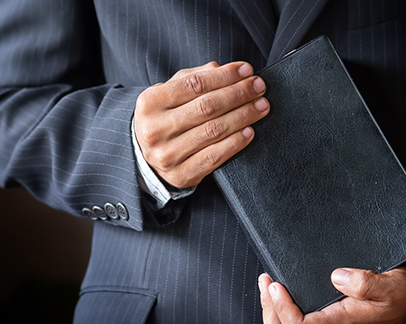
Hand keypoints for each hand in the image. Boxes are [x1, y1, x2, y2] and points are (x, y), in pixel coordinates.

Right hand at [133, 61, 269, 187]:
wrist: (145, 158)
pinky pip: (214, 156)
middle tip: (258, 87)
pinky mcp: (181, 174)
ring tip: (260, 106)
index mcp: (150, 103)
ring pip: (214, 131)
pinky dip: (235, 142)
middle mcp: (156, 129)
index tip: (246, 71)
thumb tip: (222, 68)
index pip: (194, 84)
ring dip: (243, 116)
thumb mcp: (168, 94)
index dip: (224, 76)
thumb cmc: (163, 120)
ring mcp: (168, 154)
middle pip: (207, 107)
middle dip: (238, 94)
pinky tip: (249, 131)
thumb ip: (193, 78)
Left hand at [258, 267, 405, 323]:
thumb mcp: (390, 286)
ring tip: (267, 284)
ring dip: (270, 310)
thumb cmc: (398, 298)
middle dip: (268, 309)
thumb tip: (337, 276)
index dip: (281, 308)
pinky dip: (278, 311)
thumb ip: (366, 283)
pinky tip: (279, 293)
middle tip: (266, 282)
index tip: (276, 285)